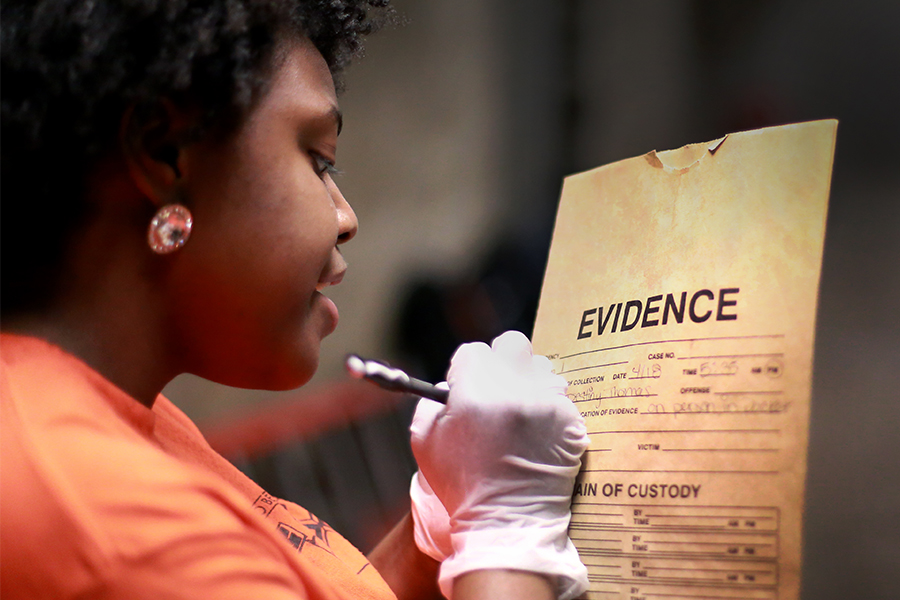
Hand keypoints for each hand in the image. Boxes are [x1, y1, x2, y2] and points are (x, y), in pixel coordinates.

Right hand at [409, 331, 589, 599]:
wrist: (507, 523)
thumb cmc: (462, 485)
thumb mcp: (425, 440)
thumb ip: (433, 401)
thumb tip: (452, 382)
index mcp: (475, 391)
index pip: (474, 350)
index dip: (468, 369)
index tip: (469, 386)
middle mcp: (514, 390)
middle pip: (513, 345)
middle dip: (503, 361)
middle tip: (498, 388)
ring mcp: (547, 404)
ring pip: (541, 368)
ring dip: (530, 383)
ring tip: (520, 414)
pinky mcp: (571, 420)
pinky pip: (560, 396)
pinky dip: (549, 409)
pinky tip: (537, 433)